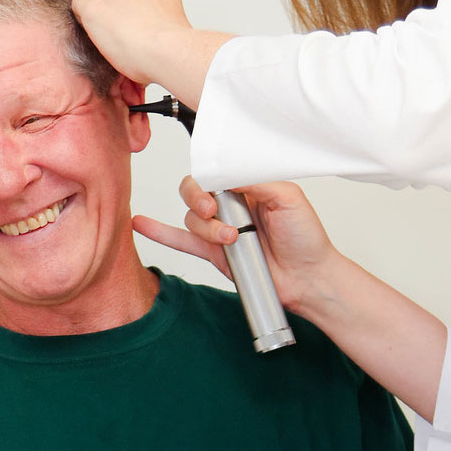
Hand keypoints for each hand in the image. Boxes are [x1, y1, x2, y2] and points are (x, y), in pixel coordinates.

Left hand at [72, 0, 229, 108]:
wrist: (165, 50)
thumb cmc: (174, 44)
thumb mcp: (177, 20)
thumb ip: (163, 16)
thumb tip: (157, 31)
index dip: (138, 5)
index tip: (140, 20)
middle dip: (120, 7)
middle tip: (127, 30)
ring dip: (103, 13)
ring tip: (114, 37)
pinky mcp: (93, 5)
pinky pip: (79, 5)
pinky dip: (84, 19)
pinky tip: (96, 33)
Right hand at [133, 177, 337, 313]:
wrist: (308, 279)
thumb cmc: (306, 239)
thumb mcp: (288, 199)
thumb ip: (257, 180)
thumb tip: (227, 171)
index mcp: (249, 185)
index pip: (216, 170)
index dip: (209, 175)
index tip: (214, 185)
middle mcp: (232, 204)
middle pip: (195, 190)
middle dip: (198, 199)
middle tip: (212, 211)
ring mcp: (220, 228)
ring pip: (192, 218)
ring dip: (206, 228)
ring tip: (231, 239)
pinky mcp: (214, 252)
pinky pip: (181, 240)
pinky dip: (159, 232)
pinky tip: (141, 223)